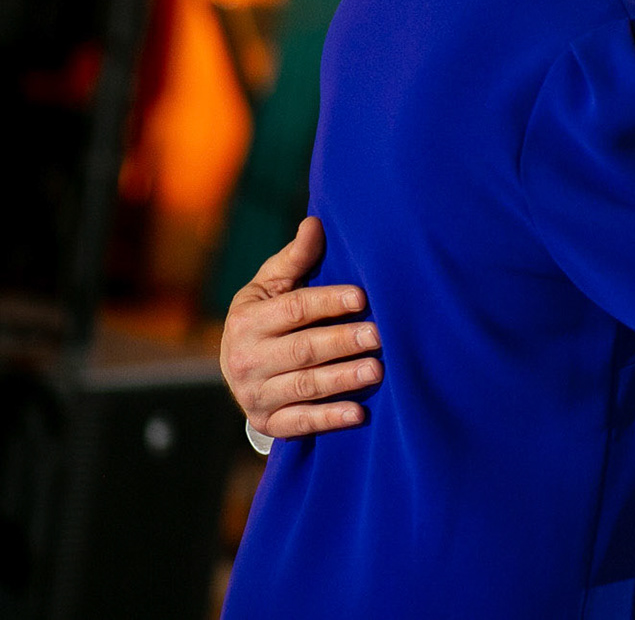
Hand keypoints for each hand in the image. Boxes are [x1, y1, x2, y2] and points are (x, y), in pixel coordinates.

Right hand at [221, 216, 383, 436]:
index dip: (328, 302)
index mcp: (247, 320)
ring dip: (342, 379)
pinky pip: (299, 424)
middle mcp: (246, 359)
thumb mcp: (272, 285)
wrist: (241, 367)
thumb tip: (316, 224)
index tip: (362, 296)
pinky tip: (358, 414)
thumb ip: (295, 259)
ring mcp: (255, 394)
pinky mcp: (268, 422)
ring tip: (377, 370)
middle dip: (341, 342)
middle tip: (378, 334)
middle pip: (302, 349)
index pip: (293, 309)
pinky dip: (328, 419)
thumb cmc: (268, 314)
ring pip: (304, 386)